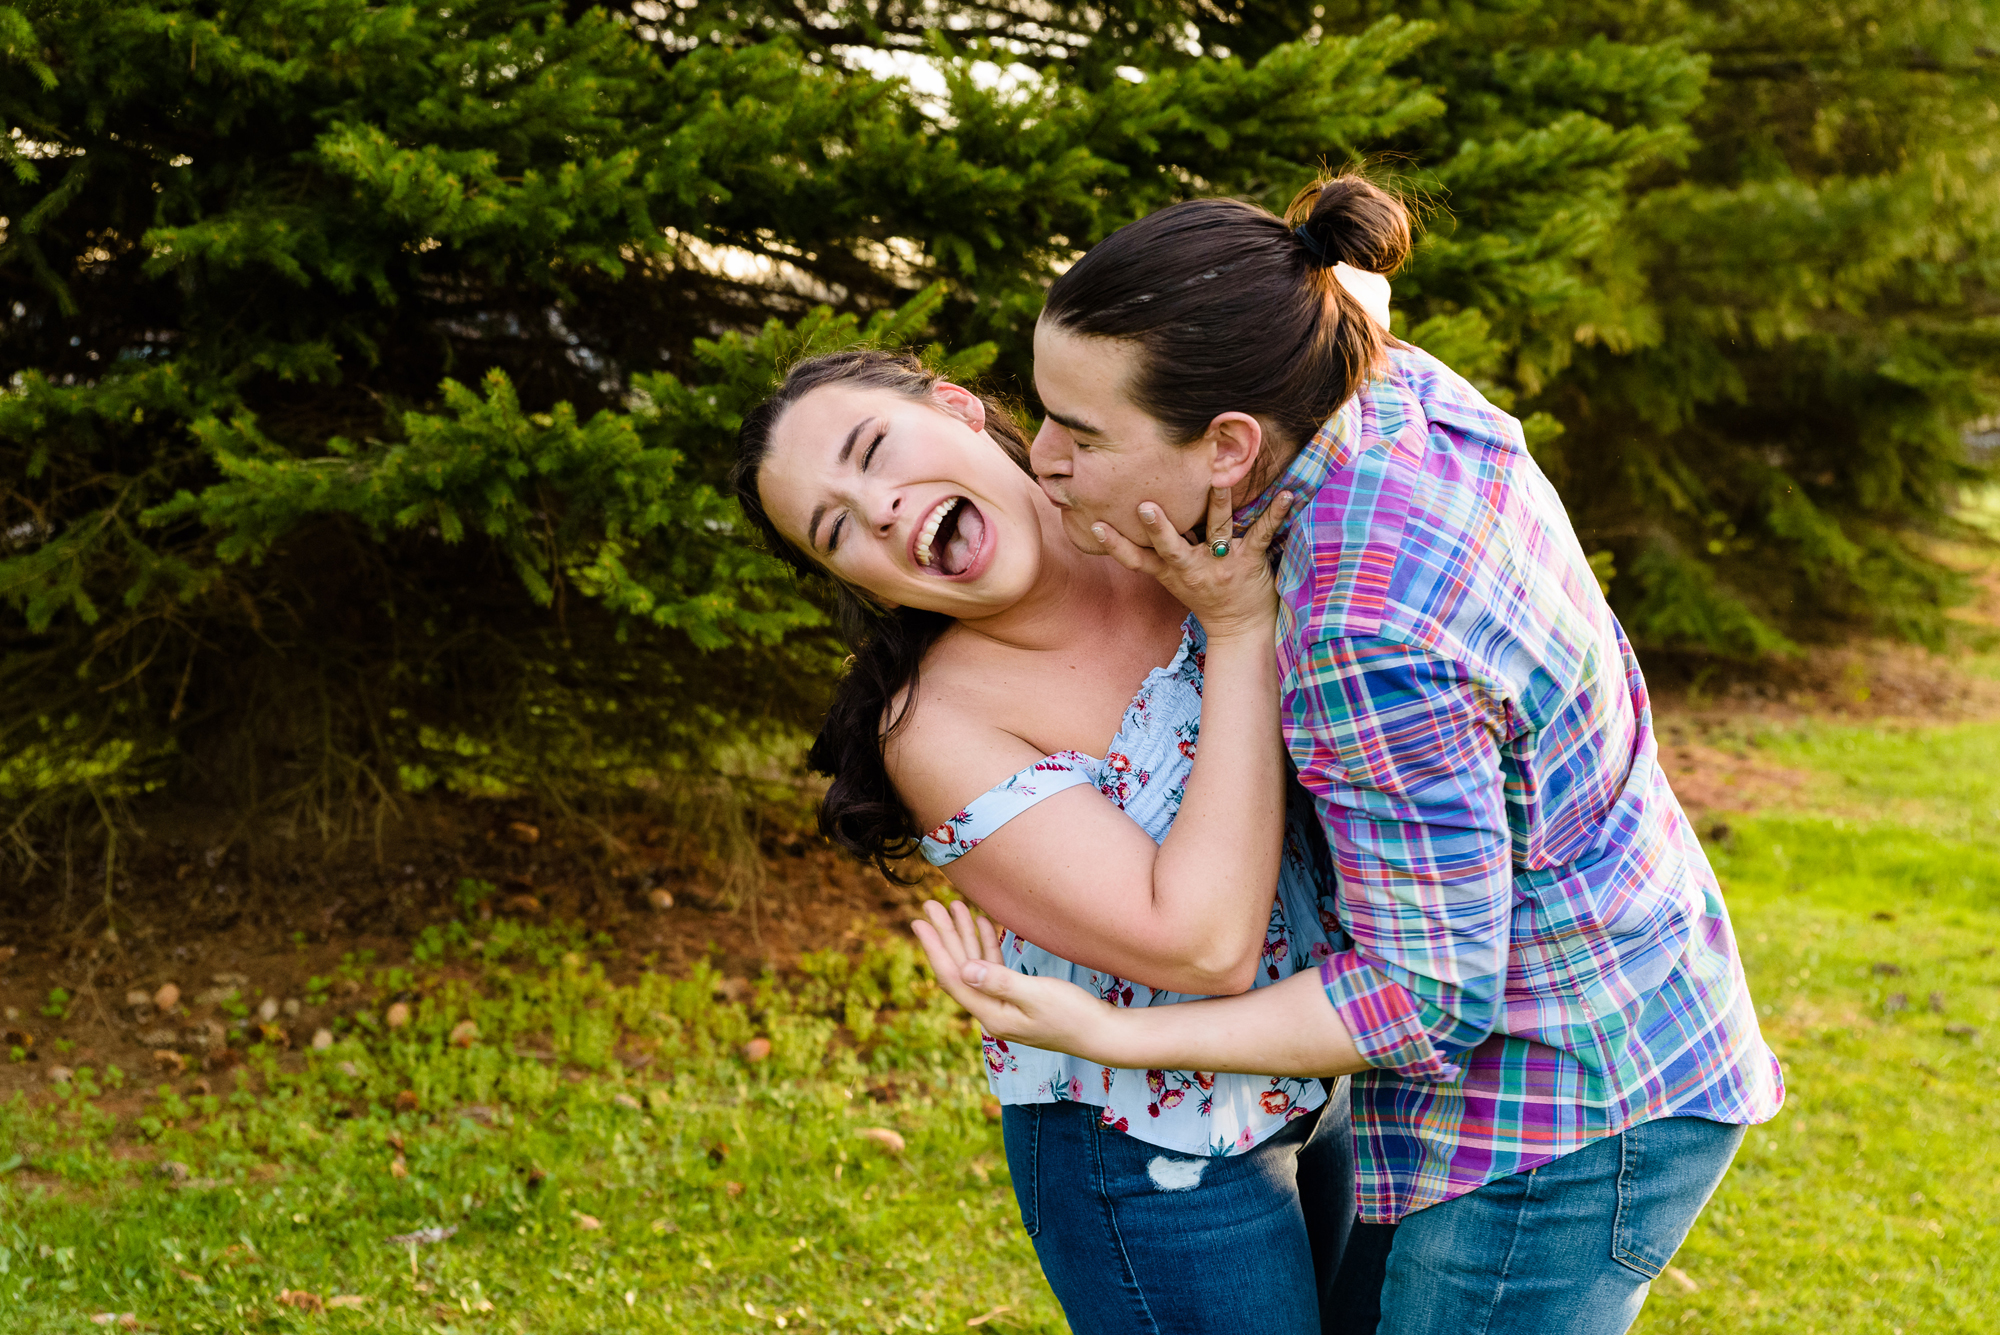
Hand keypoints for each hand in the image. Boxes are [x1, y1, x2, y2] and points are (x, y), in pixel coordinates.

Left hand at [911, 900, 1122, 1061]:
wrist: (1102, 1034)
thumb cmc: (1074, 1015)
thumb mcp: (1037, 995)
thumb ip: (1000, 982)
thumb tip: (964, 970)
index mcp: (991, 1015)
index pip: (953, 978)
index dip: (935, 948)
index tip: (919, 922)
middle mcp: (992, 1012)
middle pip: (960, 969)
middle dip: (945, 935)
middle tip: (930, 905)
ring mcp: (1004, 1005)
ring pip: (976, 966)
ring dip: (964, 937)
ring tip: (953, 906)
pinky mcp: (1019, 998)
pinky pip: (994, 968)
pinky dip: (986, 945)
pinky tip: (982, 924)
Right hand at [1089, 486, 1293, 642]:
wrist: (1240, 628)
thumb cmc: (1205, 596)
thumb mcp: (1174, 579)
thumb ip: (1159, 553)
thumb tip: (1137, 515)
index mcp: (1171, 571)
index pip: (1136, 558)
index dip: (1115, 544)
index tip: (1095, 526)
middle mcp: (1192, 567)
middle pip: (1171, 546)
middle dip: (1158, 528)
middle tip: (1145, 507)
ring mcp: (1221, 564)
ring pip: (1216, 530)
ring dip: (1217, 505)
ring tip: (1217, 483)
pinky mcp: (1249, 561)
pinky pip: (1261, 534)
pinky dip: (1275, 514)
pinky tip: (1287, 495)